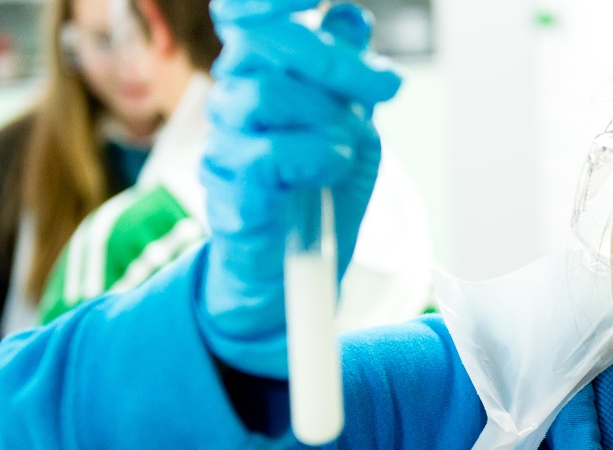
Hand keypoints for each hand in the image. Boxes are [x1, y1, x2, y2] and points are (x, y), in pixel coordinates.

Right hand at [200, 0, 400, 377]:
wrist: (294, 274)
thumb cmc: (319, 193)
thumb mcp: (352, 123)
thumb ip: (349, 73)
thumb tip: (346, 16)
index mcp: (263, 70)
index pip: (248, 12)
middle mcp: (236, 95)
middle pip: (266, 43)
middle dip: (335, 59)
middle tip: (385, 87)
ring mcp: (227, 141)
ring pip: (268, 95)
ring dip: (329, 121)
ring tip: (347, 153)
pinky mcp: (229, 188)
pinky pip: (271, 154)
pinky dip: (316, 160)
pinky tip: (329, 174)